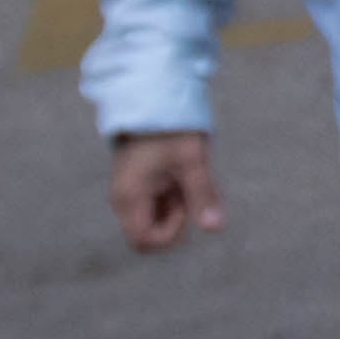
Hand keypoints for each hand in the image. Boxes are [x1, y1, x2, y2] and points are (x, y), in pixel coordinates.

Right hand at [109, 130, 221, 252]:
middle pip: (148, 235)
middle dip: (174, 223)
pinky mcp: (138, 186)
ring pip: (154, 221)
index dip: (171, 232)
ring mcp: (129, 193)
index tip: (185, 203)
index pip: (145, 241)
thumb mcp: (192, 160)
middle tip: (186, 191)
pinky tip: (181, 177)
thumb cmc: (171, 127)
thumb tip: (215, 228)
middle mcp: (123, 200)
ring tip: (184, 179)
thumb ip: (203, 195)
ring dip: (175, 210)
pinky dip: (173, 200)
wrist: (153, 97)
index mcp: (129, 197)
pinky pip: (156, 206)